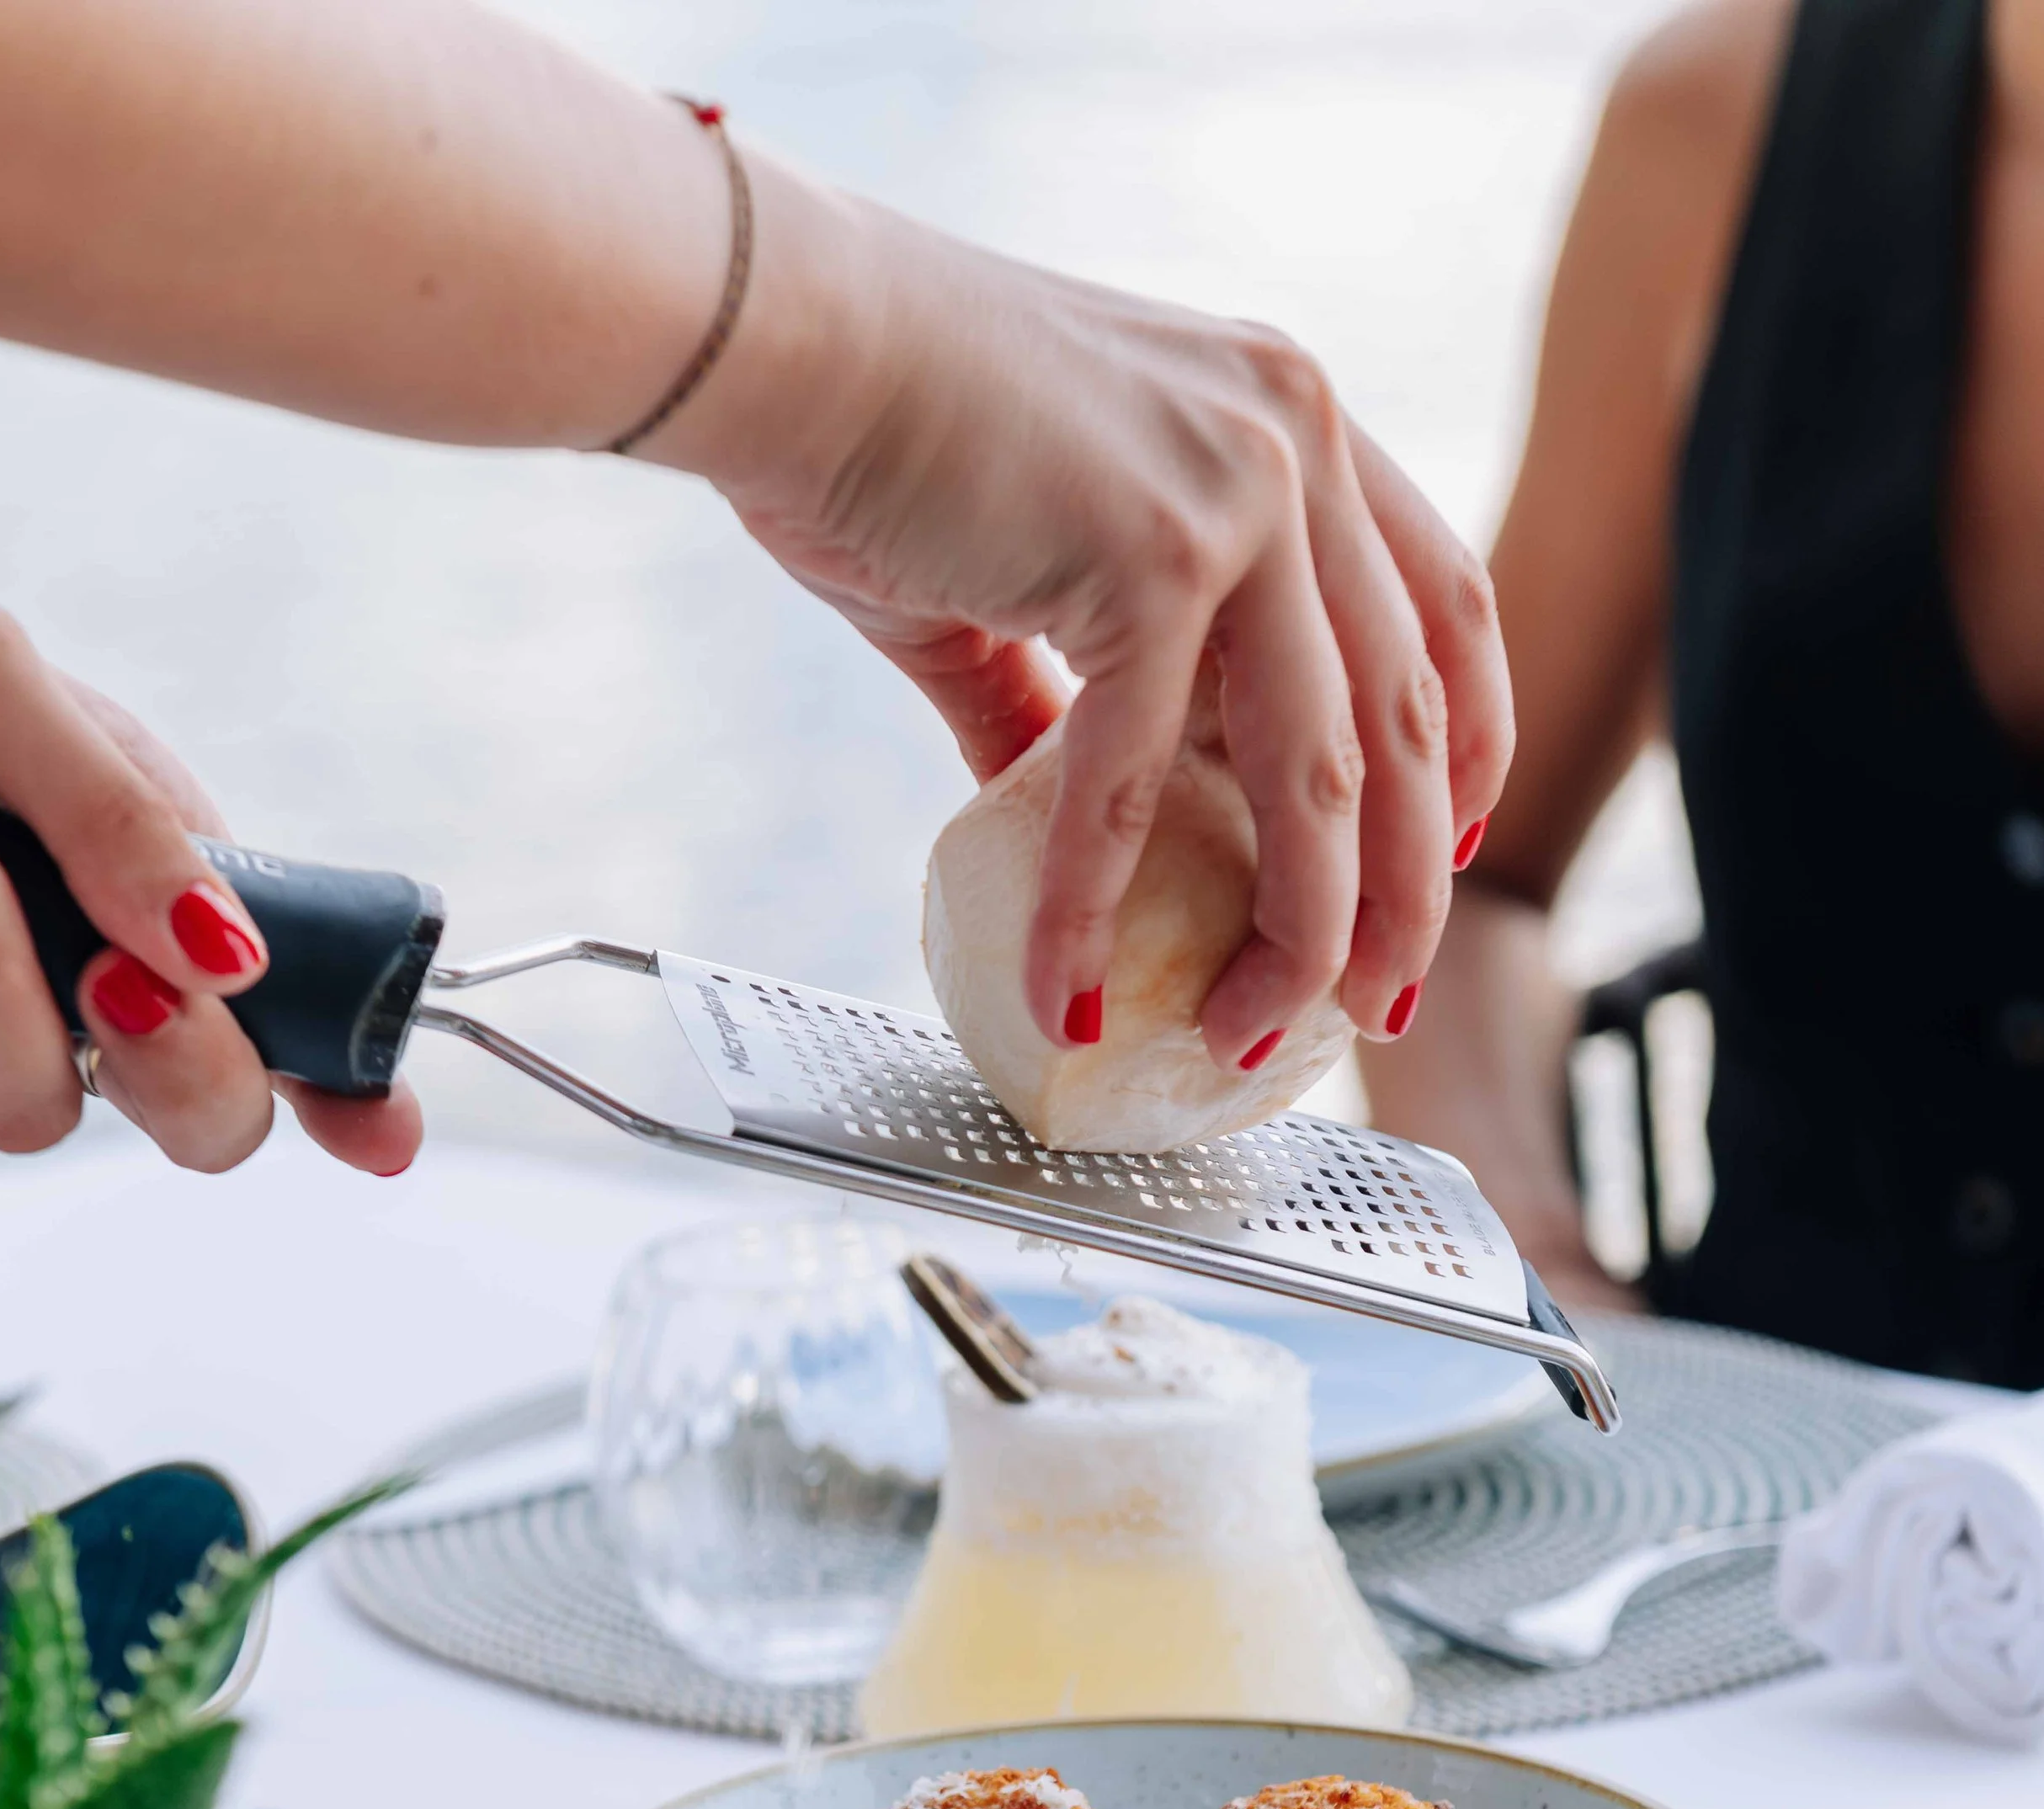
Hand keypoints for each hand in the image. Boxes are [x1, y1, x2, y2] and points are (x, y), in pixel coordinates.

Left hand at [0, 585, 419, 1173]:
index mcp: (151, 885)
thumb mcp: (2, 680)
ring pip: (34, 1109)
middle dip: (185, 1064)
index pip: (287, 1013)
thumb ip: (125, 817)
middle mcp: (75, 972)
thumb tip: (231, 958)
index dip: (348, 1085)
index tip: (376, 1132)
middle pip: (195, 1110)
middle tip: (128, 982)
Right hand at [680, 184, 1513, 1069]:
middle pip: (1411, 716)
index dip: (1466, 749)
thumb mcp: (1031, 561)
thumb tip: (1040, 806)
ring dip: (1300, 932)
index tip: (1452, 851)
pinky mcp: (1142, 556)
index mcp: (1291, 423)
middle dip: (1410, 888)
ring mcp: (1236, 496)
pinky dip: (1093, 914)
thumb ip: (1061, 684)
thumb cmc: (879, 425)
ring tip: (1254, 1032)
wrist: (780, 338)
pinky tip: (1069, 996)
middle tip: (1380, 1002)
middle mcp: (1295, 442)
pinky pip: (1134, 785)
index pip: (1440, 605)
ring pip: (1320, 771)